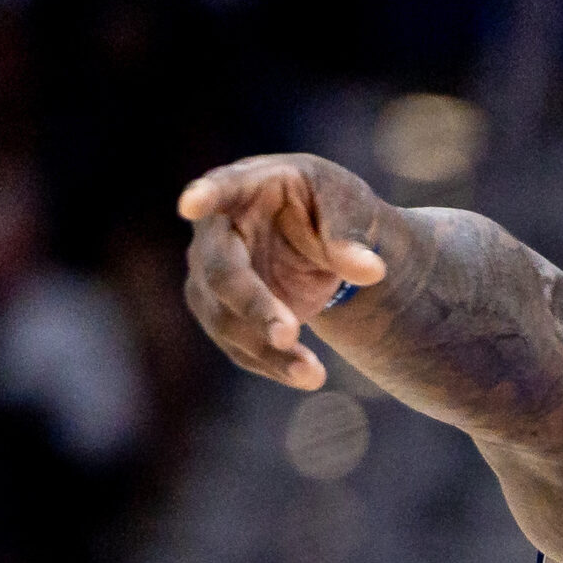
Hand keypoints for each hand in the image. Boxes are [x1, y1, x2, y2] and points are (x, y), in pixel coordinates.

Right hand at [178, 154, 392, 389]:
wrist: (321, 241)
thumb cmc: (328, 205)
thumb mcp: (349, 206)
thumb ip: (352, 235)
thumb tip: (371, 272)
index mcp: (246, 186)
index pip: (222, 188)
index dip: (205, 195)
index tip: (191, 203)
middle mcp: (216, 232)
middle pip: (221, 273)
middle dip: (253, 307)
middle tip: (288, 335)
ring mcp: (210, 276)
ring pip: (225, 321)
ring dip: (267, 352)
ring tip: (313, 375)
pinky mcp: (222, 314)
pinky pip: (240, 347)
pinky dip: (273, 365)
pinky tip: (306, 376)